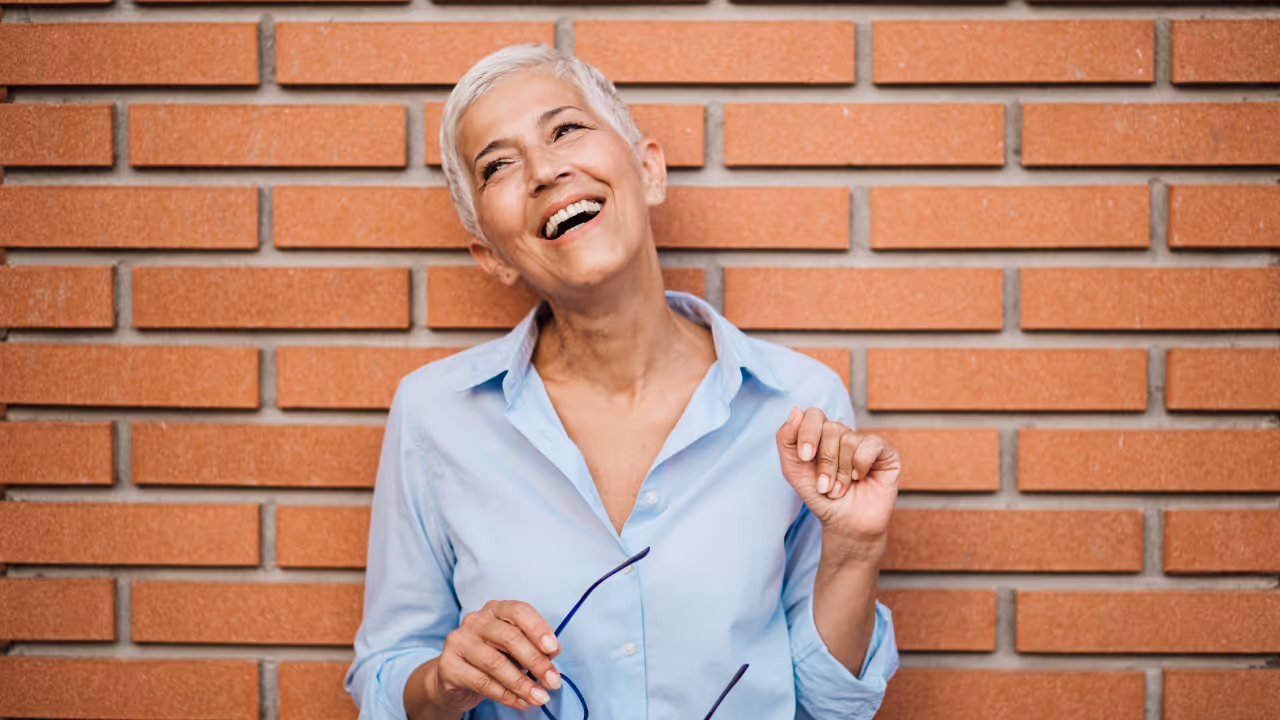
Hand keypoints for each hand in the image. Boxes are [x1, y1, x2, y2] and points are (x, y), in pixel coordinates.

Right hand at [429, 600, 562, 711]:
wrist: (453, 677)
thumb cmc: (492, 657)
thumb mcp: (514, 649)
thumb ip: (533, 647)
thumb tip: (552, 653)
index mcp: (495, 610)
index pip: (519, 611)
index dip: (538, 629)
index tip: (554, 649)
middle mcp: (475, 621)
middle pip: (509, 638)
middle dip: (536, 661)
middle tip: (553, 682)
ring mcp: (459, 641)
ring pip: (496, 663)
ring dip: (522, 684)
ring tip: (540, 697)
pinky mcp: (449, 666)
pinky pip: (482, 682)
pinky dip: (506, 695)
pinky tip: (521, 703)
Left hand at [776, 406, 900, 558]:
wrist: (844, 524)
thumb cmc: (820, 497)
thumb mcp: (793, 470)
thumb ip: (786, 440)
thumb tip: (796, 410)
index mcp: (821, 434)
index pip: (814, 415)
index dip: (808, 434)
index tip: (805, 458)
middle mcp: (844, 434)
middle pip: (831, 429)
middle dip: (825, 463)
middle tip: (825, 486)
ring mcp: (865, 442)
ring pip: (849, 440)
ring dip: (841, 472)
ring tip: (841, 489)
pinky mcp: (886, 452)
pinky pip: (870, 444)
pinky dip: (860, 465)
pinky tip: (860, 478)